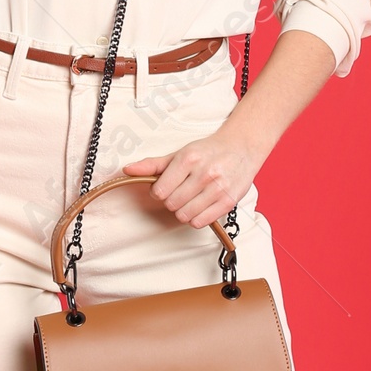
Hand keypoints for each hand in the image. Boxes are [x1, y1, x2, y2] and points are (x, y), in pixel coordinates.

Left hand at [124, 125, 260, 230]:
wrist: (241, 147)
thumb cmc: (208, 151)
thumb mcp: (180, 153)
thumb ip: (153, 164)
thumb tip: (128, 170)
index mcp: (189, 159)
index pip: (160, 191)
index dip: (158, 192)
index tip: (165, 188)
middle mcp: (204, 173)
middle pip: (171, 204)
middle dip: (171, 201)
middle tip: (179, 192)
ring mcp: (218, 188)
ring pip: (184, 215)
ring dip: (183, 211)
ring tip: (190, 199)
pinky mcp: (228, 202)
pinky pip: (201, 222)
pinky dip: (196, 218)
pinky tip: (199, 206)